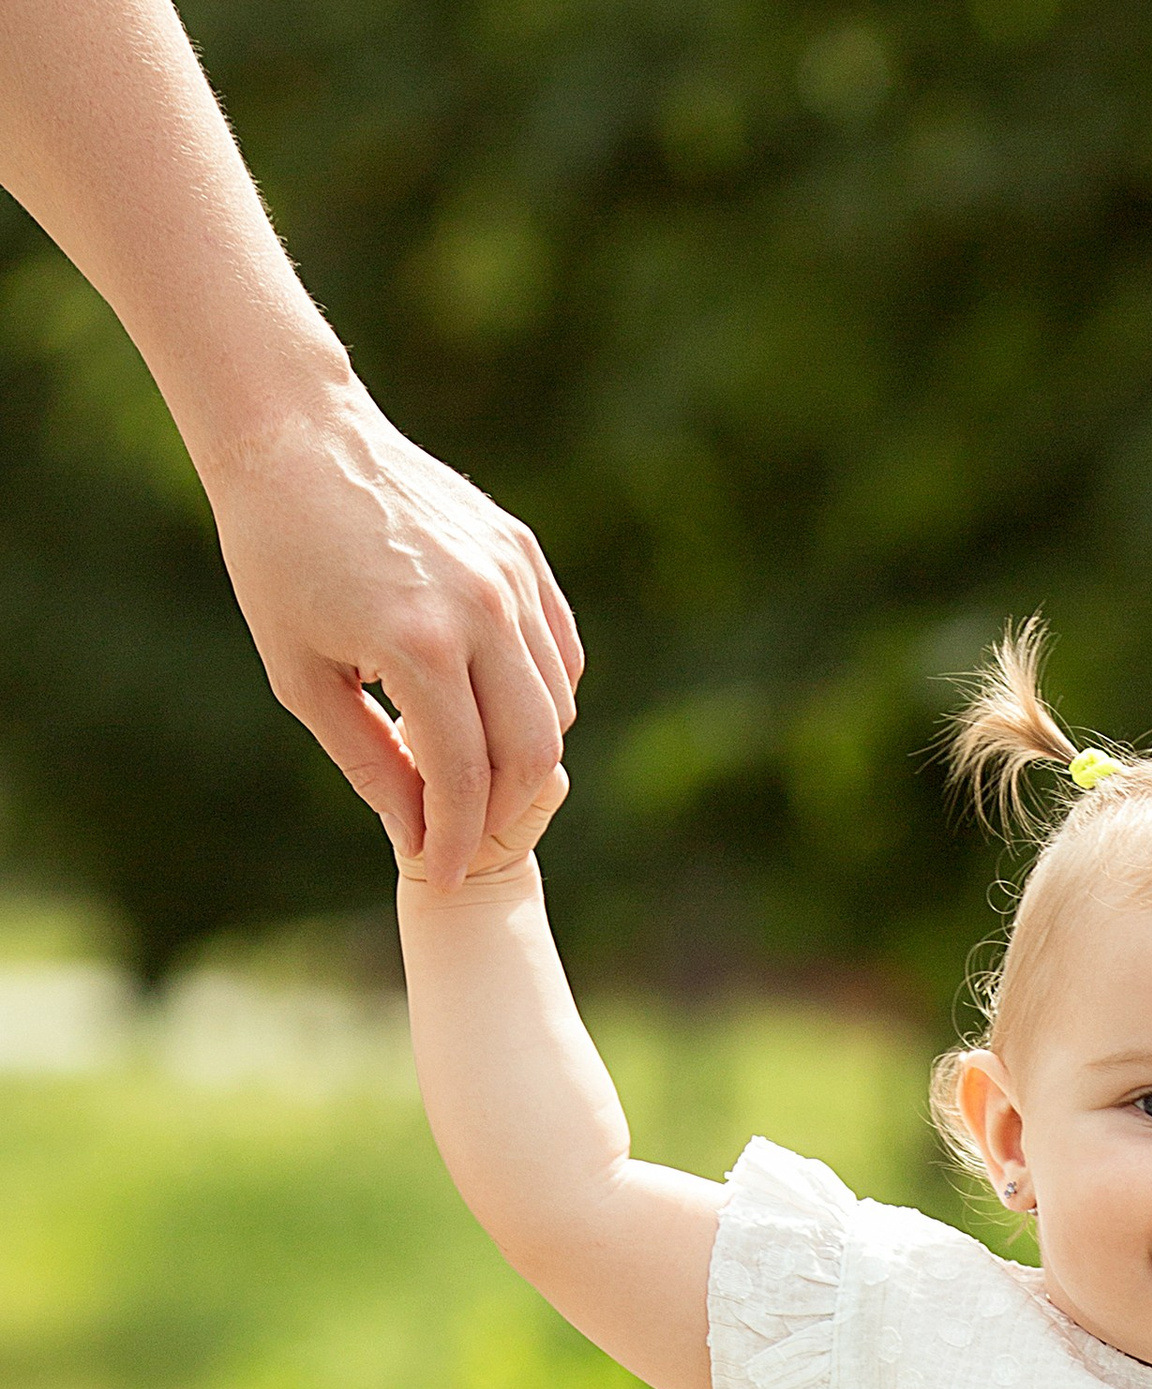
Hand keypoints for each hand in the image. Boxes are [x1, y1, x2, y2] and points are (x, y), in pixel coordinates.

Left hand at [205, 379, 582, 888]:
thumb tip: (415, 836)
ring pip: (554, 708)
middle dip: (500, 814)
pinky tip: (495, 713)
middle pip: (530, 754)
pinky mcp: (522, 552)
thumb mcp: (300, 677)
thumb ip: (368, 763)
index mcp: (418, 644)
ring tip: (473, 775)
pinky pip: (557, 655)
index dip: (452, 838)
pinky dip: (541, 701)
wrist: (295, 436)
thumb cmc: (277, 557)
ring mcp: (509, 576)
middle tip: (463, 835)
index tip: (438, 871)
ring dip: (522, 761)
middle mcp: (479, 609)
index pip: (462, 776)